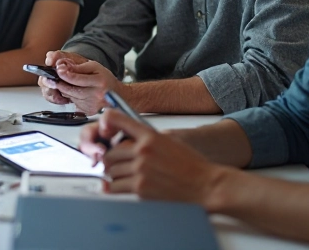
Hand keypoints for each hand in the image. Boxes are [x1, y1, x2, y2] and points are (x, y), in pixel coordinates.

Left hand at [39, 52, 122, 114]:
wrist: (118, 95)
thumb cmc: (106, 80)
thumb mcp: (95, 67)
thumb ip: (79, 67)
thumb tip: (65, 67)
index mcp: (99, 82)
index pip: (76, 79)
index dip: (65, 74)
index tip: (58, 70)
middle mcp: (96, 95)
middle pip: (70, 90)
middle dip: (60, 83)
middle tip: (53, 78)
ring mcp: (92, 106)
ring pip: (70, 97)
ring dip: (65, 90)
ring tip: (69, 84)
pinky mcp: (88, 112)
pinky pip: (73, 103)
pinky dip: (71, 97)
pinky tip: (77, 92)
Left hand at [99, 109, 221, 206]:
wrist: (206, 185)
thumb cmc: (192, 166)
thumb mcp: (170, 142)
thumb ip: (148, 140)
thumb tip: (129, 143)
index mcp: (150, 136)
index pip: (118, 120)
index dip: (105, 122)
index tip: (102, 130)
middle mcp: (143, 150)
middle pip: (110, 153)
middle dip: (111, 160)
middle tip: (114, 164)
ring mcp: (140, 169)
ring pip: (111, 171)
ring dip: (114, 175)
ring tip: (122, 177)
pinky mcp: (140, 188)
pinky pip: (115, 187)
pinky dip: (114, 188)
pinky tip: (120, 187)